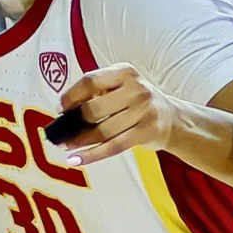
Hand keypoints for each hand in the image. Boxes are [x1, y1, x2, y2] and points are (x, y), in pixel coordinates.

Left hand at [54, 64, 174, 164]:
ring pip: (102, 130)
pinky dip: (92, 155)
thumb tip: (65, 110)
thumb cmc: (138, 102)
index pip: (90, 81)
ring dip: (79, 141)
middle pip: (94, 108)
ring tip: (66, 146)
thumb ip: (97, 92)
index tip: (60, 108)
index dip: (71, 96)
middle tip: (61, 133)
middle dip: (73, 123)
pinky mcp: (146, 132)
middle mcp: (136, 89)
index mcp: (124, 72)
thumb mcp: (122, 86)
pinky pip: (113, 146)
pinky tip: (77, 159)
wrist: (172, 118)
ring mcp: (143, 110)